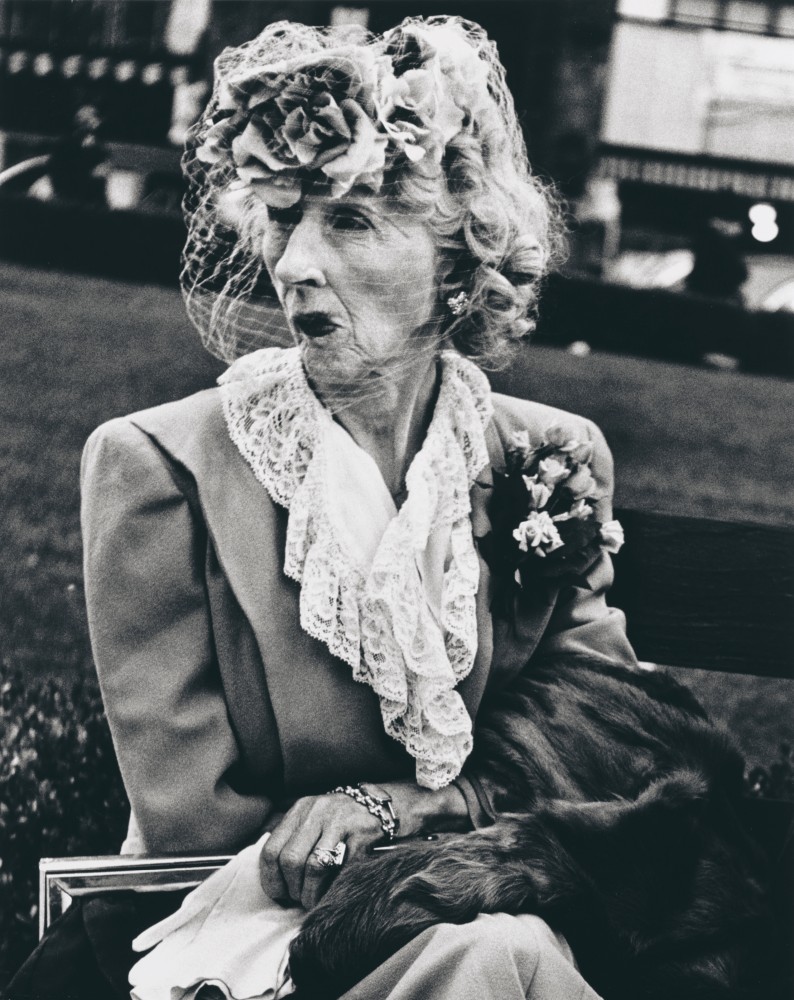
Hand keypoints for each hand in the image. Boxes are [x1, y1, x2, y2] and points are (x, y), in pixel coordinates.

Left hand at [260, 781, 468, 909]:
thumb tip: (274, 878)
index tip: (279, 894)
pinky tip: (334, 892)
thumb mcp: (315, 817)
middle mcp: (318, 811)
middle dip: (293, 889)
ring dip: (312, 893)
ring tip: (315, 900)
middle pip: (291, 860)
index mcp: (302, 809)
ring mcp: (341, 820)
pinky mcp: (362, 833)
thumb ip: (294, 838)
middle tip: (300, 899)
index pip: (271, 849)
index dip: (271, 879)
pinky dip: (335, 887)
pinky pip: (343, 868)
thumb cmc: (346, 817)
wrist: (386, 803)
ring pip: (314, 866)